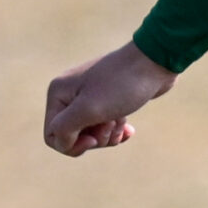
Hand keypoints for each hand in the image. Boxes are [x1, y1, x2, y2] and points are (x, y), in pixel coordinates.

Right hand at [44, 42, 177, 156]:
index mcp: (58, 93)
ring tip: (122, 120)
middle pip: (73, 136)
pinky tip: (129, 129)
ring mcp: (89, 95)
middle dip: (95, 138)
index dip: (72, 145)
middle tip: (111, 124)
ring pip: (91, 133)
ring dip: (108, 134)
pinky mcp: (108, 99)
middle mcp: (69, 93)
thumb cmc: (121, 85)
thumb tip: (60, 142)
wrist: (155, 63)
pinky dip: (116, 131)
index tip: (94, 140)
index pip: (52, 135)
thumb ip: (64, 129)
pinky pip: (105, 126)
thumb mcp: (89, 110)